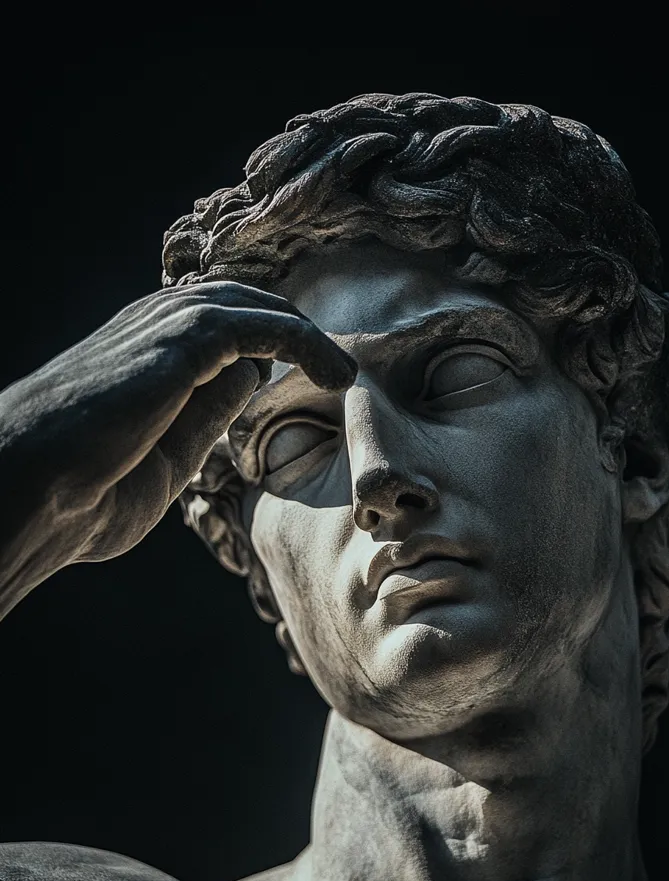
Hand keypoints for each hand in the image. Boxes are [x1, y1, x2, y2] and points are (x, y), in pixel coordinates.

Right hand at [0, 281, 355, 608]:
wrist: (27, 493)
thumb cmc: (81, 491)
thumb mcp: (168, 456)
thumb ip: (207, 412)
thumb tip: (252, 376)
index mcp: (146, 354)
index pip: (221, 326)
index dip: (269, 344)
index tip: (310, 377)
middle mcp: (155, 328)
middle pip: (242, 304)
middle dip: (292, 330)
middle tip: (334, 366)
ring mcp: (164, 327)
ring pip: (254, 306)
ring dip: (305, 335)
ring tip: (341, 372)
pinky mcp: (179, 339)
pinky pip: (261, 325)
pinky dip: (304, 341)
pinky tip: (334, 373)